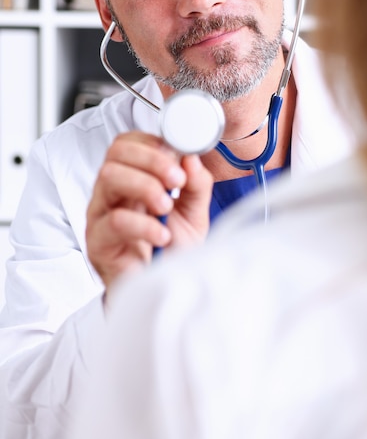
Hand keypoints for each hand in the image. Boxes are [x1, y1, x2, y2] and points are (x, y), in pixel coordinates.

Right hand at [86, 131, 212, 290]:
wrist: (164, 294)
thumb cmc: (171, 252)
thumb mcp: (194, 213)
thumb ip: (196, 184)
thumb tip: (192, 158)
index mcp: (132, 179)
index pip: (128, 144)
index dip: (153, 144)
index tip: (179, 157)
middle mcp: (113, 193)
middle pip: (116, 154)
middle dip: (151, 160)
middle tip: (176, 181)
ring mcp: (101, 216)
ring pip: (109, 178)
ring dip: (144, 186)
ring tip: (166, 207)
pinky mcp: (98, 243)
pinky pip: (113, 221)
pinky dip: (143, 225)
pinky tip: (162, 235)